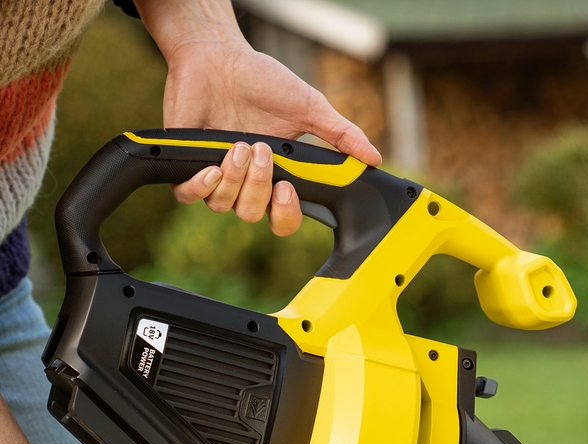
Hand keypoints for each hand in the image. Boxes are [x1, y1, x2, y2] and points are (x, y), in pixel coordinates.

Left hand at [136, 0, 381, 235]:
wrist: (217, 56)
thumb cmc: (261, 80)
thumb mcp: (310, 107)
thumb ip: (342, 135)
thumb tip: (374, 158)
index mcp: (276, 176)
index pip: (283, 218)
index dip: (286, 214)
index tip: (288, 189)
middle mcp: (246, 182)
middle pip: (254, 215)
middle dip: (259, 188)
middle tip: (262, 153)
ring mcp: (217, 175)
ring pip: (224, 206)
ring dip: (234, 177)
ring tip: (237, 144)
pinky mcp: (187, 165)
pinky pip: (190, 196)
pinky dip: (201, 185)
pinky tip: (212, 164)